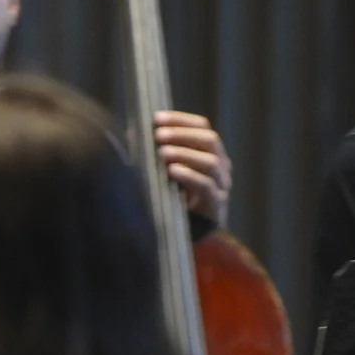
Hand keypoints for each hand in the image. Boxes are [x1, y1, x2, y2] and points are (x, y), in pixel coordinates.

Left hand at [155, 110, 229, 229]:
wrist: (183, 235)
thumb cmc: (171, 197)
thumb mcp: (162, 172)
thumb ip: (152, 153)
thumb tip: (133, 133)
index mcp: (209, 152)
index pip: (202, 127)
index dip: (180, 120)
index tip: (156, 118)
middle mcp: (220, 165)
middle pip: (210, 140)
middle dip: (183, 135)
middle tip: (158, 135)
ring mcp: (221, 185)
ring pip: (211, 162)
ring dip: (185, 154)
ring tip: (163, 152)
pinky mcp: (217, 205)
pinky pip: (207, 186)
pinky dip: (190, 176)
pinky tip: (172, 171)